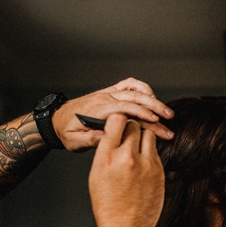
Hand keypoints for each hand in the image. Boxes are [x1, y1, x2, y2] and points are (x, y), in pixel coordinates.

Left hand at [54, 78, 173, 150]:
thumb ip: (91, 139)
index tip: (155, 122)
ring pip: (134, 91)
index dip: (141, 114)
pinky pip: (128, 85)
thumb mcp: (74, 141)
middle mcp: (104, 98)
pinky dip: (141, 88)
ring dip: (152, 99)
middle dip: (153, 107)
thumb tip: (109, 138)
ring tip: (166, 111)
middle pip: (133, 99)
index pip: (123, 109)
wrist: (57, 120)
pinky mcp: (110, 93)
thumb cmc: (66, 132)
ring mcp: (107, 93)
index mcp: (97, 110)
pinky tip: (152, 96)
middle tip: (169, 117)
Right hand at [88, 115, 164, 226]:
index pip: (116, 120)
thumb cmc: (108, 204)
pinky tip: (142, 163)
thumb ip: (106, 151)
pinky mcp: (158, 171)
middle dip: (130, 127)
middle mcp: (127, 157)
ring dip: (142, 137)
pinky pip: (155, 151)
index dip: (117, 120)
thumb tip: (114, 133)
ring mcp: (146, 164)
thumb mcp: (97, 175)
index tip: (117, 125)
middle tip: (127, 136)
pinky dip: (149, 153)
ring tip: (135, 148)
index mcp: (106, 157)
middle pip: (133, 124)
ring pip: (148, 134)